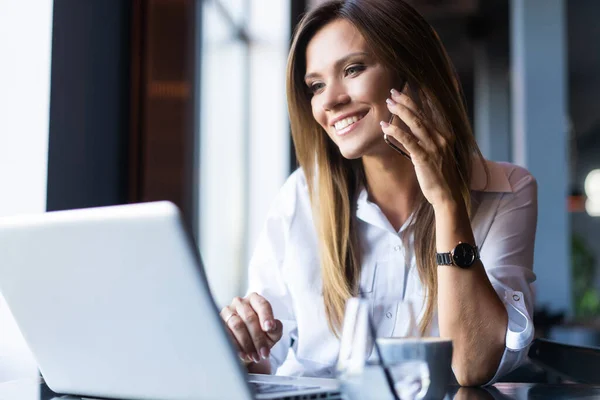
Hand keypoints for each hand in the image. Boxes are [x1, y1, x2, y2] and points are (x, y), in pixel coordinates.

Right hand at [220, 293, 282, 364]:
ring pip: (237, 325)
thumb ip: (276, 329)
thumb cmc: (260, 336)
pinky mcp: (218, 323)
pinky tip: (243, 355)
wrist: (244, 348)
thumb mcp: (271, 334)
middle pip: (249, 317)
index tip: (270, 328)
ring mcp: (227, 312)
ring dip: (247, 343)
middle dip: (258, 338)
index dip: (266, 316)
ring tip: (254, 357)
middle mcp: (240, 303)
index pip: (262, 304)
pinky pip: (226, 334)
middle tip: (264, 353)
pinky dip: (235, 346)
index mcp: (255, 300)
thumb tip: (273, 326)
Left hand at [380, 88, 458, 207]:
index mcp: (445, 136)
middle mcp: (441, 138)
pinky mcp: (424, 158)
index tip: (411, 87)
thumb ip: (427, 142)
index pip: (433, 112)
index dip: (422, 98)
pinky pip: (408, 141)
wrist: (447, 196)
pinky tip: (385, 126)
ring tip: (389, 102)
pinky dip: (396, 131)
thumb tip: (411, 133)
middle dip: (407, 101)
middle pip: (422, 114)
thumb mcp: (437, 155)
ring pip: (416, 123)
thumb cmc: (441, 177)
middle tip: (393, 91)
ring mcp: (433, 147)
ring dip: (400, 111)